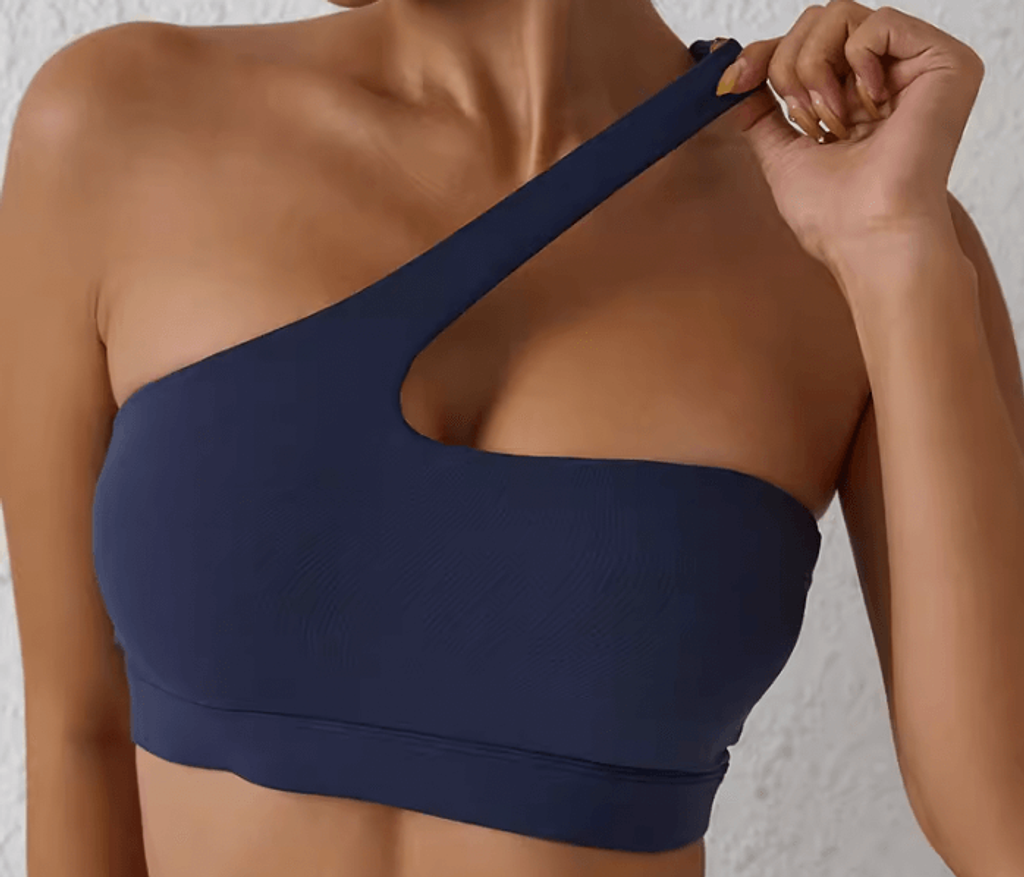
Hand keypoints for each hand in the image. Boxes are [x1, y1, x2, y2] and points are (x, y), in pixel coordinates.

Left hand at [712, 1, 983, 274]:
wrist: (869, 238)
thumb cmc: (834, 215)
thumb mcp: (781, 154)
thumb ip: (762, 112)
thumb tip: (735, 76)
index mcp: (852, 99)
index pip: (803, 45)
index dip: (762, 55)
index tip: (732, 81)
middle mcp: (884, 79)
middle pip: (816, 22)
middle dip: (787, 67)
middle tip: (803, 119)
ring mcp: (913, 68)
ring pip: (839, 15)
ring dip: (814, 69)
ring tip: (832, 121)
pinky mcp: (943, 62)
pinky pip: (879, 21)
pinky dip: (856, 62)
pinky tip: (868, 108)